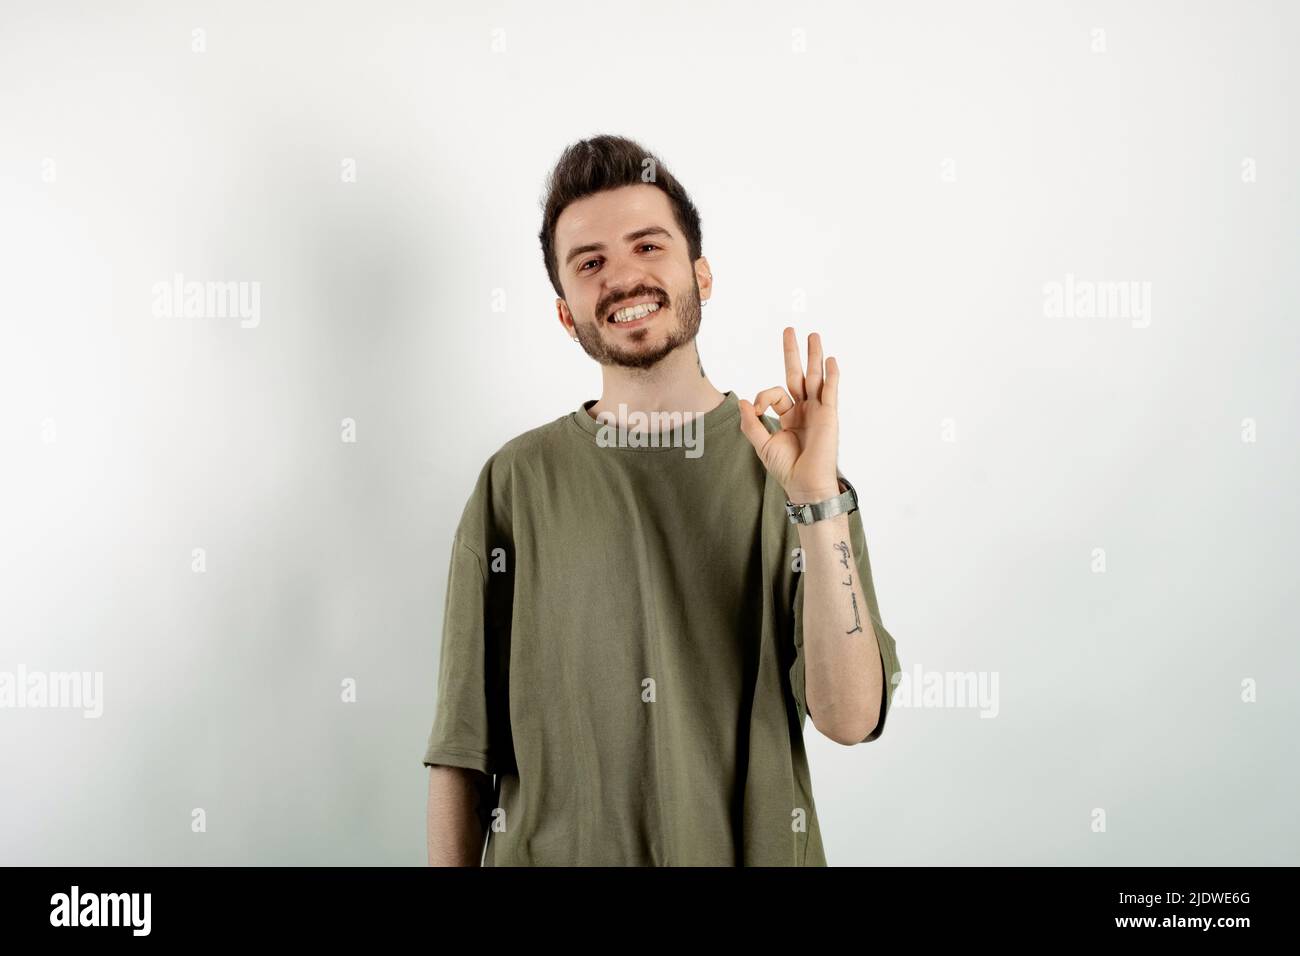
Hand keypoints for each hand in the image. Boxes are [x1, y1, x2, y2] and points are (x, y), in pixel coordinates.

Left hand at [738, 327, 841, 502]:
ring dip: (814, 355)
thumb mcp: (762, 444)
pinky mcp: (829, 415)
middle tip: (791, 330)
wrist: (805, 484)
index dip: (763, 396)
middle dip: (794, 353)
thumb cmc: (786, 468)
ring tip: (814, 335)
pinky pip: (831, 391)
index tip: (756, 408)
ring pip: (815, 377)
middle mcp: (805, 410)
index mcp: (790, 416)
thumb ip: (751, 422)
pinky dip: (832, 375)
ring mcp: (818, 411)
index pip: (776, 393)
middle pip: (799, 375)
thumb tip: (742, 400)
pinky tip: (830, 360)